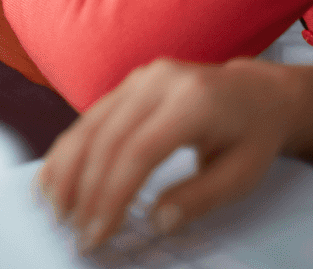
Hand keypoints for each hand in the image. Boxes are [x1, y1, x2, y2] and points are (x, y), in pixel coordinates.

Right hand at [39, 58, 301, 250]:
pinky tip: (56, 178)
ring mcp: (139, 78)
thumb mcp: (241, 175)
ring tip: (55, 210)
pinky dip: (69, 151)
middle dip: (84, 190)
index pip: (138, 151)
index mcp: (192, 101)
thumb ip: (199, 198)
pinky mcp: (127, 84)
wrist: (257, 94)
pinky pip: (90, 118)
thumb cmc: (252, 136)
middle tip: (72, 231)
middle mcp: (158, 81)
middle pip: (106, 138)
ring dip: (66, 171)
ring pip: (89, 125)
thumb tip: (157, 220)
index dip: (112, 195)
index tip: (97, 233)